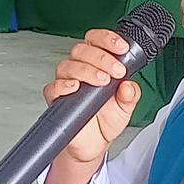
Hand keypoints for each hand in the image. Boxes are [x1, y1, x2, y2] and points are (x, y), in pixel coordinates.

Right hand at [44, 29, 141, 168]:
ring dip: (87, 70)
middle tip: (116, 71)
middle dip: (101, 57)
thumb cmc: (106, 120)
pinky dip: (63, 85)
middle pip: (81, 50)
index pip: (96, 41)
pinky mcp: (57, 99)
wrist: (94, 144)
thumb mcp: (126, 106)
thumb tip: (129, 85)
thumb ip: (130, 94)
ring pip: (68, 65)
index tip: (122, 48)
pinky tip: (75, 87)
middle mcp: (80, 69)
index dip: (107, 39)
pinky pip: (53, 87)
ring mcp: (67, 83)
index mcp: (97, 64)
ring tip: (102, 81)